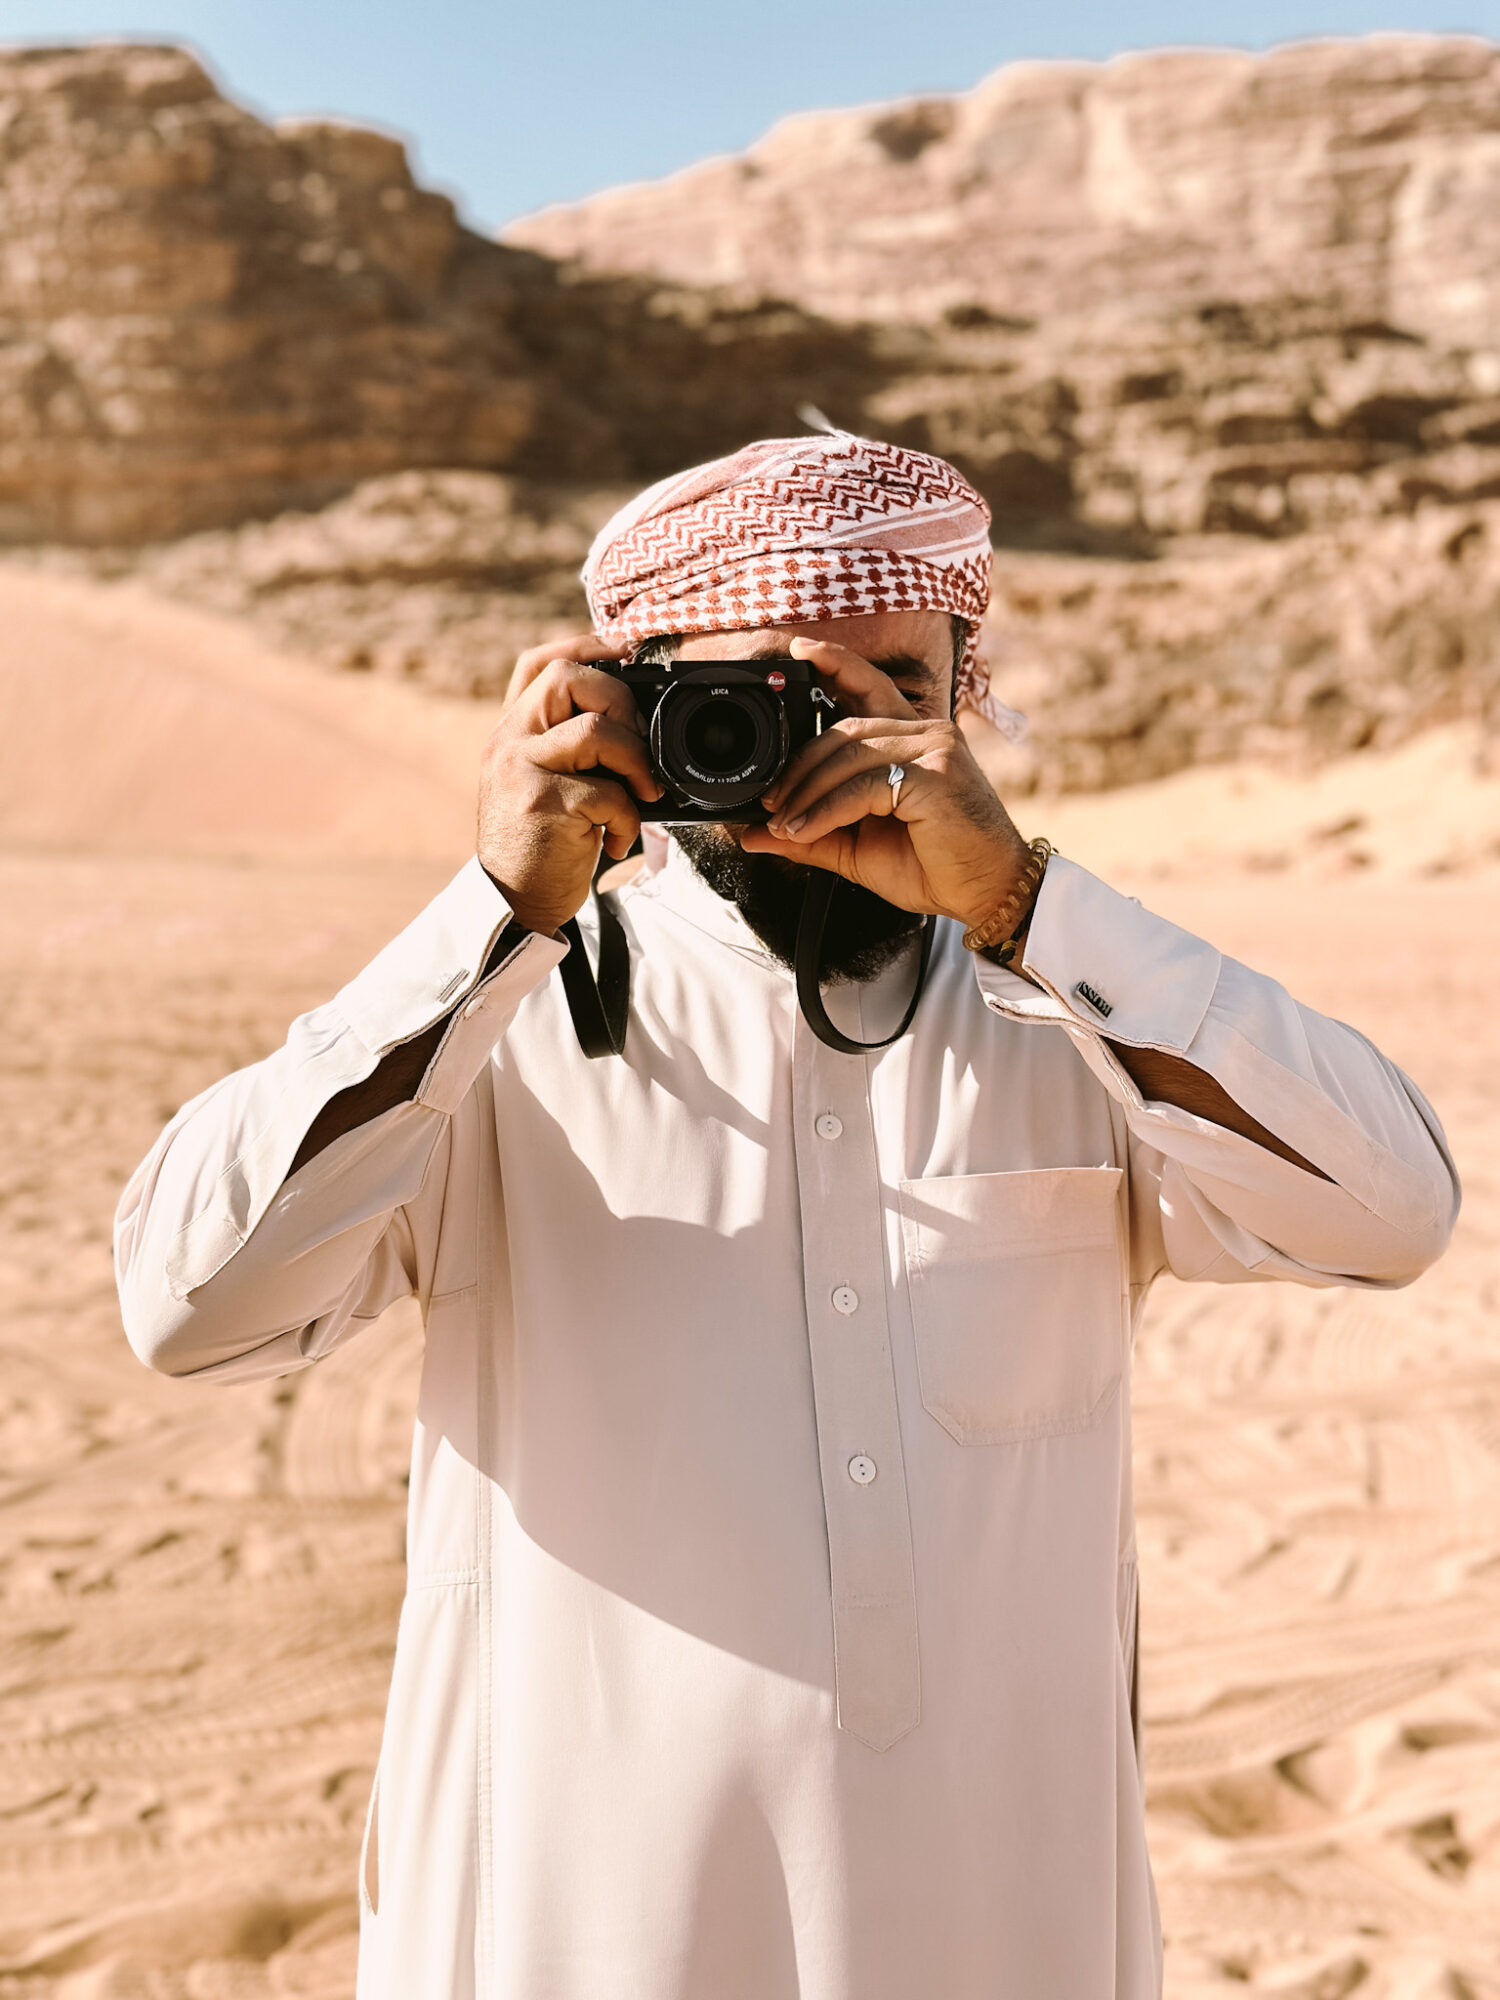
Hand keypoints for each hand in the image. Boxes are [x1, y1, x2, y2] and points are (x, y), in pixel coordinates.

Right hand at [478, 634, 661, 935]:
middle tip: (639, 745)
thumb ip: (567, 746)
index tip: (627, 650)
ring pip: (595, 731)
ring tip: (643, 795)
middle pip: (570, 679)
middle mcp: (509, 741)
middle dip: (621, 703)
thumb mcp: (543, 782)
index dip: (585, 644)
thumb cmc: (540, 844)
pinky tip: (619, 840)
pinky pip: (607, 791)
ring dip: (636, 762)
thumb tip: (632, 719)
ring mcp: (522, 770)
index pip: (539, 663)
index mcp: (511, 730)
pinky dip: (629, 817)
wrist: (512, 903)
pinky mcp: (543, 805)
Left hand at [738, 636, 1031, 928]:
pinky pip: (862, 785)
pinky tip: (806, 831)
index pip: (870, 687)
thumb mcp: (858, 847)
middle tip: (770, 803)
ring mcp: (935, 748)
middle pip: (844, 730)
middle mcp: (928, 733)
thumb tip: (752, 833)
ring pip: (849, 755)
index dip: (835, 663)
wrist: (986, 892)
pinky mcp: (935, 774)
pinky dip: (826, 809)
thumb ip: (811, 833)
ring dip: (807, 792)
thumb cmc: (935, 866)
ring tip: (783, 825)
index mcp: (914, 739)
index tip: (798, 650)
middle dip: (799, 767)